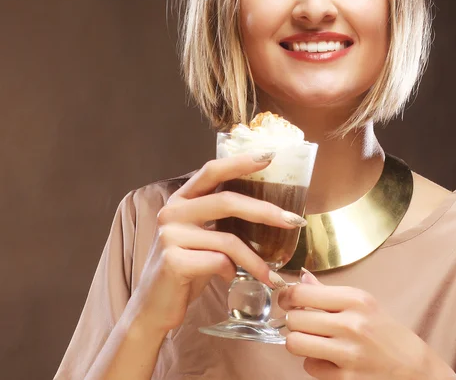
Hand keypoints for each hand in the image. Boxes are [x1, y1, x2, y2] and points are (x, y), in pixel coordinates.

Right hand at [128, 153, 299, 335]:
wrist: (154, 307)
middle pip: (227, 201)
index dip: (240, 161)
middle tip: (294, 221)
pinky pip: (218, 261)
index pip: (212, 171)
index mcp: (181, 200)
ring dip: (256, 260)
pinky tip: (230, 278)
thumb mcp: (202, 237)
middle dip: (266, 211)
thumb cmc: (186, 269)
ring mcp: (170, 236)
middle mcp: (172, 212)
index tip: (270, 155)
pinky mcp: (173, 261)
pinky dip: (232, 271)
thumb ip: (221, 220)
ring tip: (272, 276)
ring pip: (228, 240)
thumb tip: (269, 209)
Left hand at [279, 270, 455, 379]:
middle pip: (295, 318)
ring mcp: (348, 353)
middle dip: (294, 321)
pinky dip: (314, 363)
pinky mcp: (345, 378)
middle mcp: (352, 323)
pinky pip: (309, 367)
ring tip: (311, 341)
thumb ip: (329, 292)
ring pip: (295, 343)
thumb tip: (302, 276)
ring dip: (299, 343)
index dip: (287, 296)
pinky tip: (329, 359)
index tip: (287, 299)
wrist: (414, 368)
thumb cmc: (386, 333)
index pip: (302, 292)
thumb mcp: (363, 304)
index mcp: (356, 299)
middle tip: (303, 323)